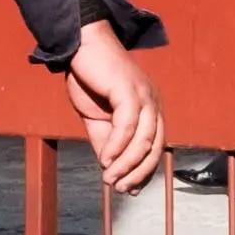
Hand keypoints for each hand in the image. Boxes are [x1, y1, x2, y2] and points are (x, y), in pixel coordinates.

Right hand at [64, 21, 164, 192]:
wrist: (80, 45)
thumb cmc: (90, 78)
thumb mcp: (97, 119)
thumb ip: (106, 142)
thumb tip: (110, 170)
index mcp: (149, 109)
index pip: (154, 147)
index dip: (143, 171)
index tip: (128, 189)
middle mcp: (153, 102)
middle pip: (154, 146)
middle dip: (138, 172)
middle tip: (120, 188)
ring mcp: (144, 95)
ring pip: (143, 138)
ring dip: (127, 163)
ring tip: (110, 178)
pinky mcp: (129, 89)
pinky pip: (127, 124)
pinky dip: (118, 145)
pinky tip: (106, 159)